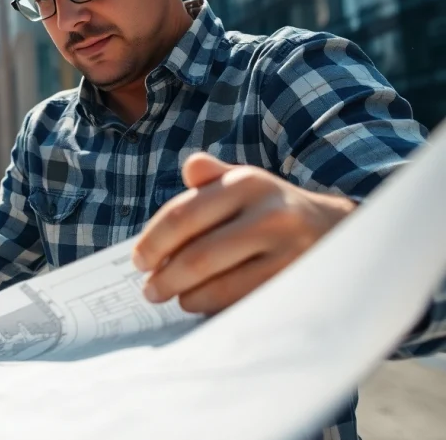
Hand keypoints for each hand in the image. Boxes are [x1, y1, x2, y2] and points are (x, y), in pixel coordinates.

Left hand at [132, 153, 356, 314]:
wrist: (335, 230)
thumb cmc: (271, 208)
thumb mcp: (244, 183)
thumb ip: (212, 177)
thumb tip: (191, 167)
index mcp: (247, 183)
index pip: (183, 215)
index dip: (153, 242)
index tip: (139, 261)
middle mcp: (270, 215)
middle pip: (198, 256)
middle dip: (165, 278)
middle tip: (150, 290)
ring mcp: (287, 253)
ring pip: (219, 286)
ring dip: (187, 297)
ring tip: (176, 297)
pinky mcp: (296, 284)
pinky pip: (243, 304)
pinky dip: (215, 307)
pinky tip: (204, 303)